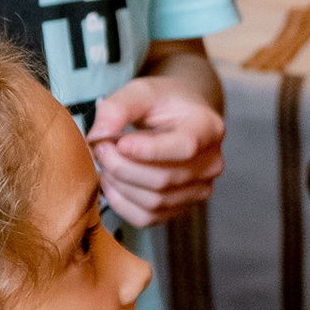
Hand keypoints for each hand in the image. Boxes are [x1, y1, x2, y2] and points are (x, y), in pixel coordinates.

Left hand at [89, 73, 224, 224]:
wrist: (180, 118)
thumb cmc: (162, 102)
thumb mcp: (140, 91)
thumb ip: (118, 108)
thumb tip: (97, 136)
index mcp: (209, 128)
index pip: (185, 147)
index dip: (148, 150)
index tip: (117, 142)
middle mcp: (212, 163)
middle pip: (164, 178)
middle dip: (122, 166)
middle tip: (99, 149)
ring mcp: (201, 189)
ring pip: (154, 201)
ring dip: (119, 185)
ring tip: (104, 164)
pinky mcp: (183, 207)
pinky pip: (148, 218)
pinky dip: (122, 204)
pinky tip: (111, 183)